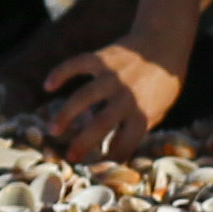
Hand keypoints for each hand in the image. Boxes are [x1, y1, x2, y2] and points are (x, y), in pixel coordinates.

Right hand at [38, 44, 183, 164]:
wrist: (164, 42)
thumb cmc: (163, 82)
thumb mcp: (160, 109)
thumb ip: (138, 126)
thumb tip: (117, 150)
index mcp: (144, 113)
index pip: (125, 143)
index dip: (111, 158)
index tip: (97, 170)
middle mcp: (127, 95)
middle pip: (101, 123)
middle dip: (84, 142)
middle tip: (70, 157)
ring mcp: (113, 75)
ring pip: (84, 96)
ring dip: (67, 113)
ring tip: (53, 129)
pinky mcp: (102, 58)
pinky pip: (77, 64)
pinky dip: (61, 73)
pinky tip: (48, 85)